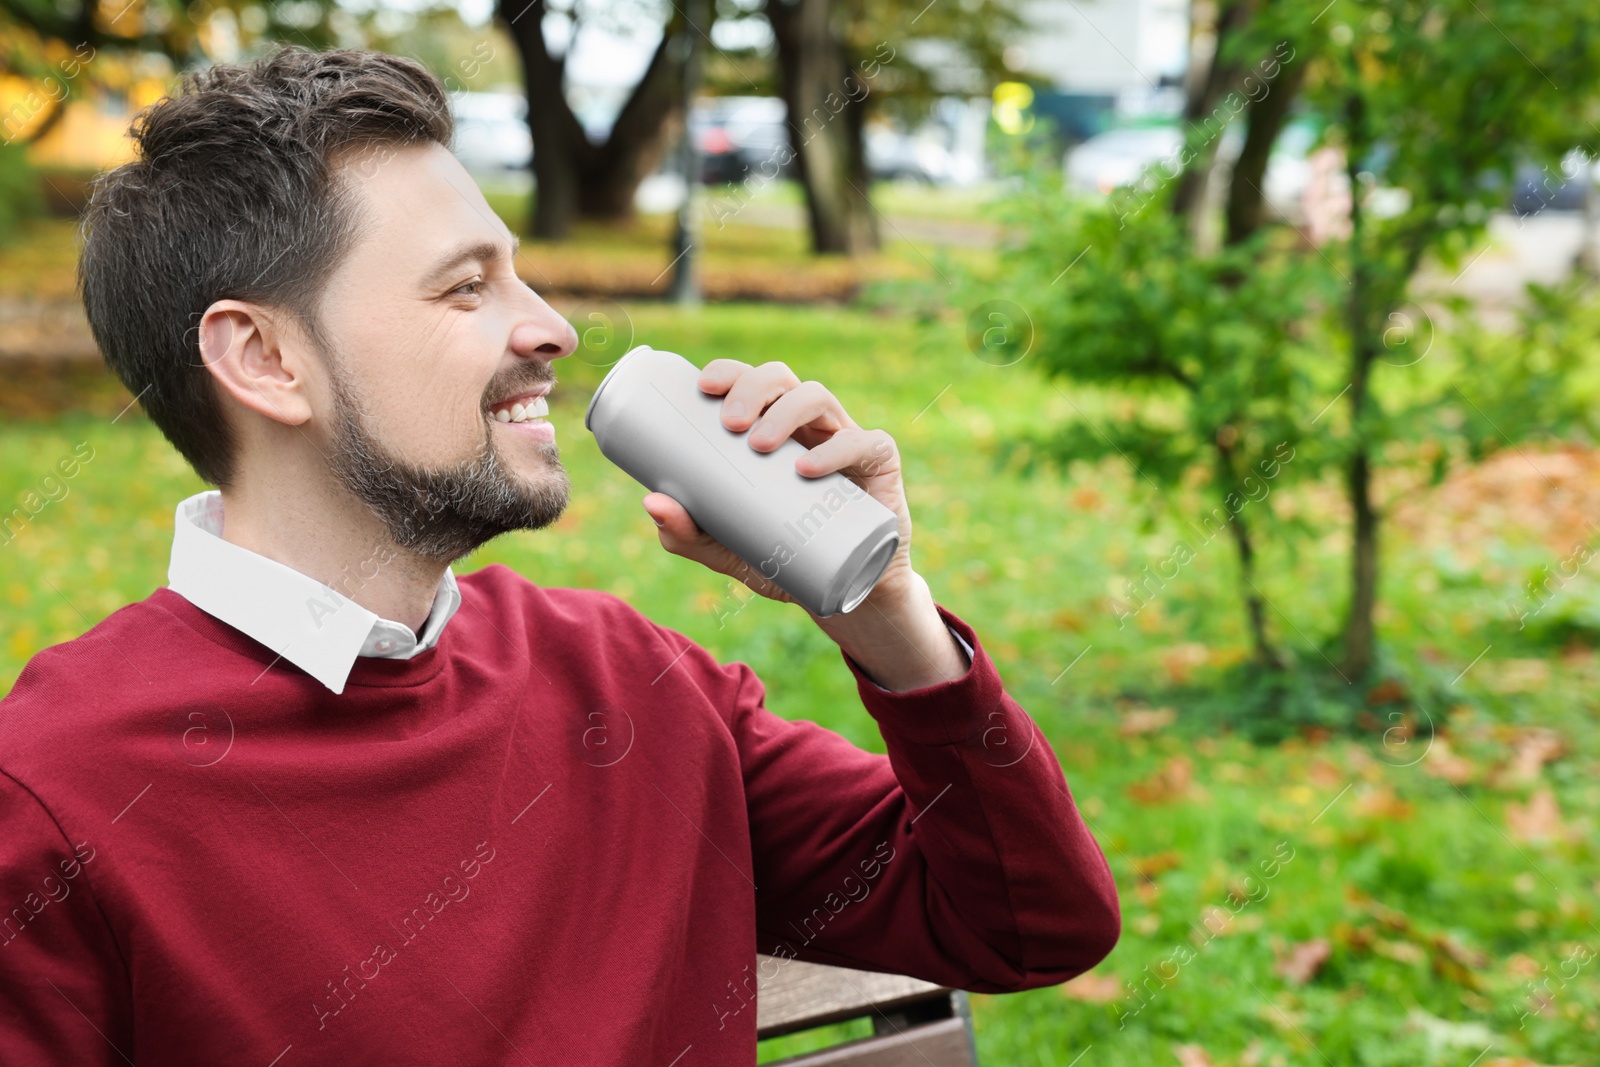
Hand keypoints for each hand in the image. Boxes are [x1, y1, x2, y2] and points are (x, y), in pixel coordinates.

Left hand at [639, 359, 915, 615]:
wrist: (847, 594)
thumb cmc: (785, 560)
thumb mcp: (728, 550)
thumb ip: (688, 533)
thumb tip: (651, 502)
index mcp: (775, 430)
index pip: (751, 382)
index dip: (730, 371)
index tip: (703, 387)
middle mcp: (810, 425)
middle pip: (783, 379)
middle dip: (752, 388)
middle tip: (728, 424)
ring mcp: (846, 439)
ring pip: (819, 398)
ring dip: (785, 411)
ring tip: (758, 444)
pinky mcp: (880, 465)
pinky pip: (864, 443)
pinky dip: (836, 449)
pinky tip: (807, 467)